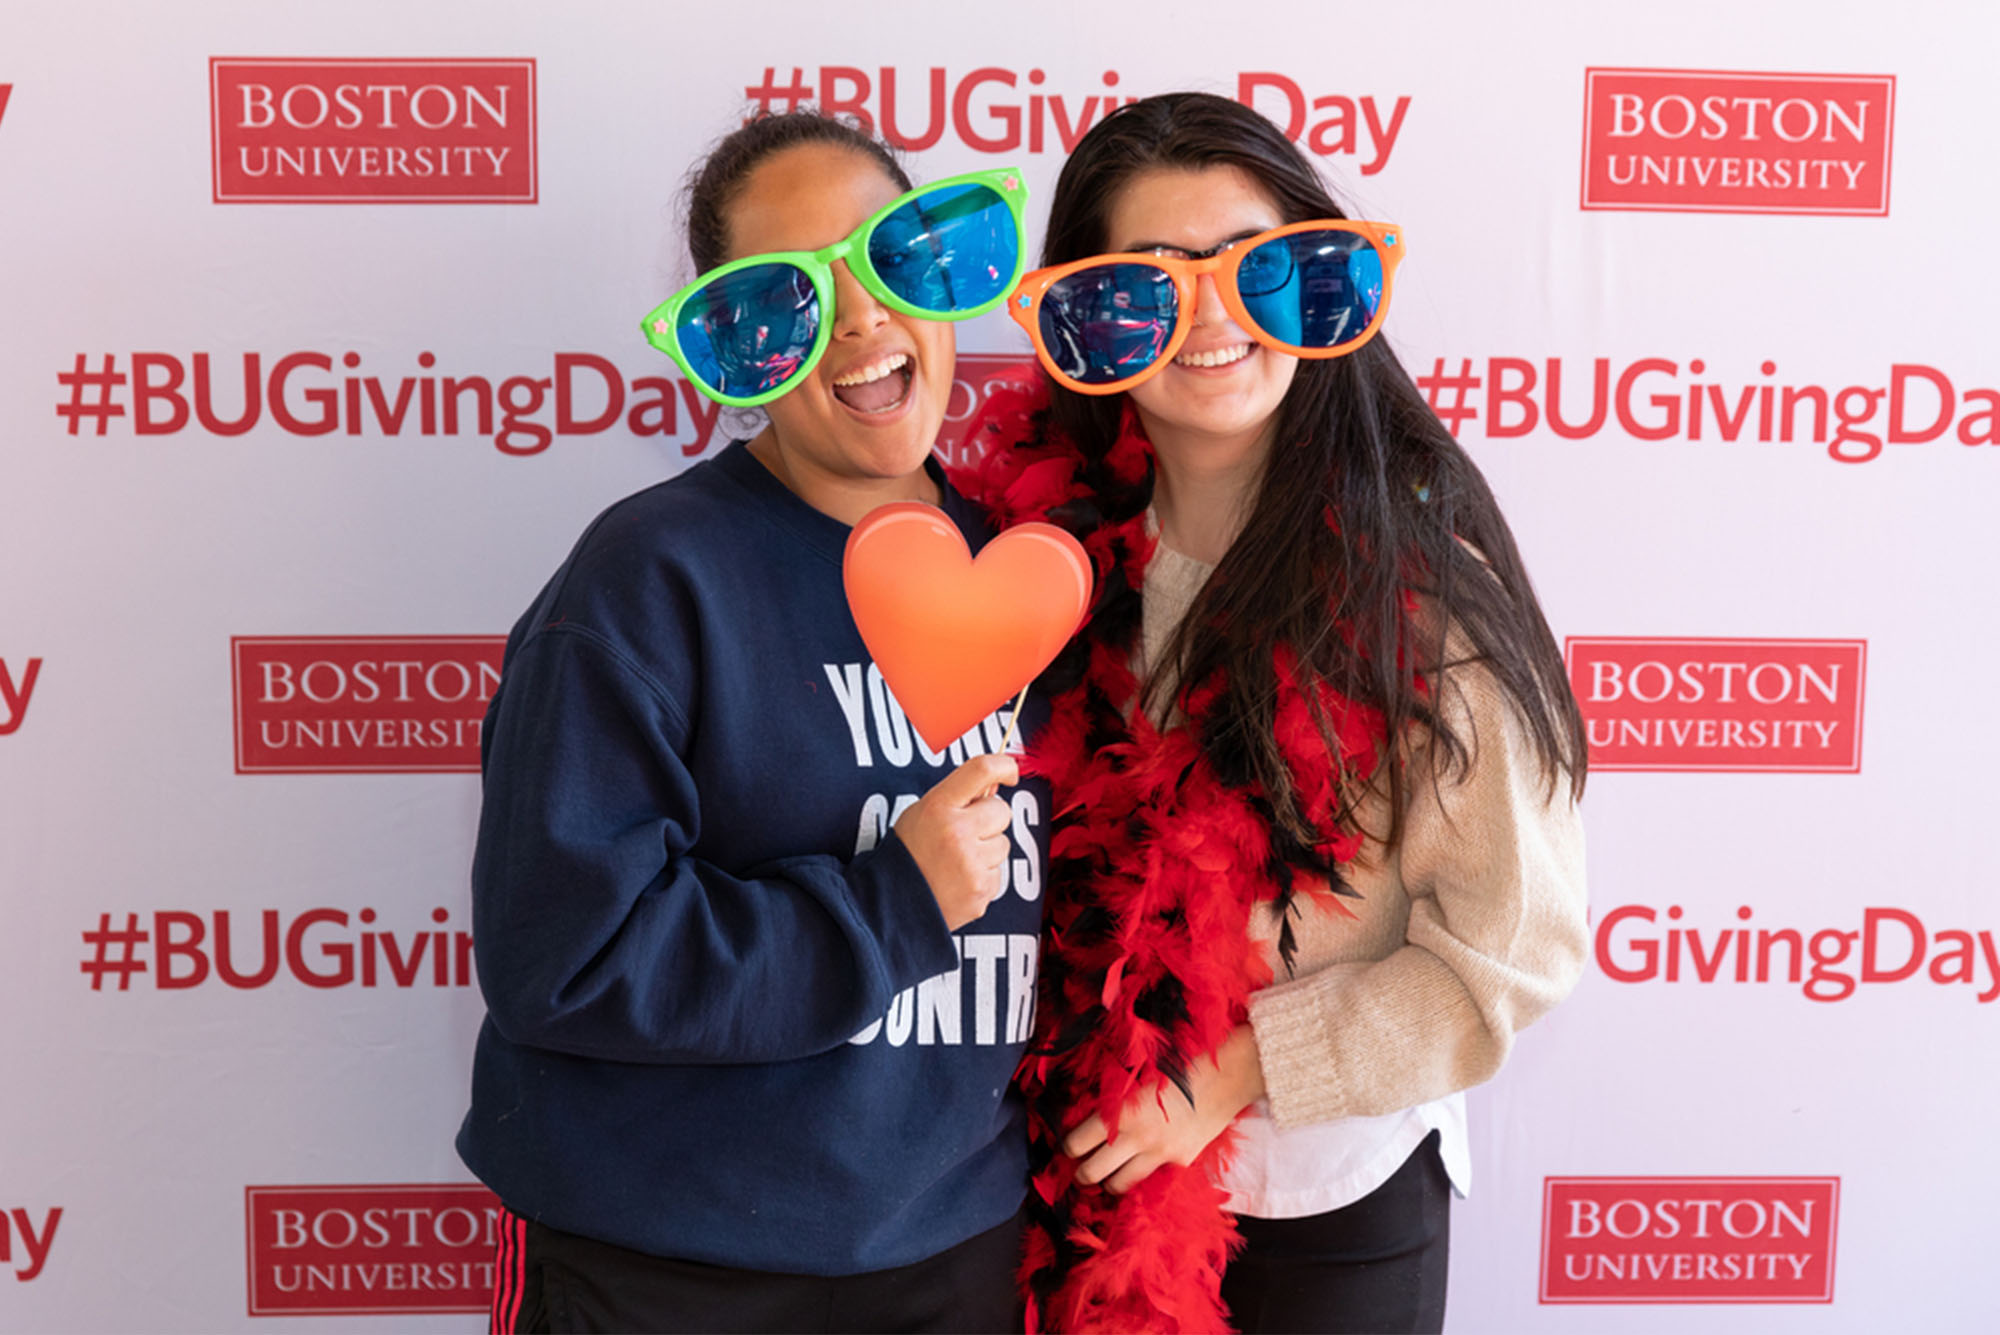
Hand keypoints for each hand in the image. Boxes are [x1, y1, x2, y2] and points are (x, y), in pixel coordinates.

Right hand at [895, 753, 1018, 930]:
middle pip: (1002, 810)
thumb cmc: (909, 852)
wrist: (892, 903)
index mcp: (939, 807)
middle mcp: (957, 832)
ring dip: (987, 850)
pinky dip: (983, 875)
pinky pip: (998, 873)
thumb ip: (957, 797)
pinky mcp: (981, 889)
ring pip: (1003, 843)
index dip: (1003, 766)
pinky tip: (958, 880)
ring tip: (957, 860)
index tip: (1009, 772)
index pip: (982, 770)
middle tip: (964, 833)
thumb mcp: (921, 813)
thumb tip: (995, 786)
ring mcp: (971, 863)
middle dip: (989, 819)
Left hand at [1064, 1025, 1265, 1193]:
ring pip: (1119, 1184)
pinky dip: (1144, 1170)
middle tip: (1081, 1168)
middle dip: (1081, 1173)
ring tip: (1108, 1173)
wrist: (1225, 1075)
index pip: (1077, 1144)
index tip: (1071, 1146)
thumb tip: (1090, 1117)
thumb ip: (1114, 1101)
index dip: (1069, 1147)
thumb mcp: (1138, 1077)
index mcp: (1120, 1112)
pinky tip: (1143, 1160)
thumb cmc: (1180, 1065)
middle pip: (1091, 1173)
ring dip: (1109, 1181)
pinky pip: (1152, 1176)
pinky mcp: (1179, 1162)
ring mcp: (1159, 1154)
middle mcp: (1136, 1137)